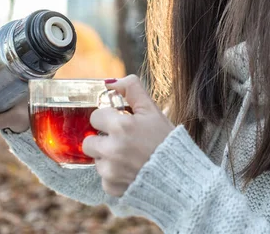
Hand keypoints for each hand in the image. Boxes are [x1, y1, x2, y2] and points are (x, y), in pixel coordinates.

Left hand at [82, 75, 174, 196]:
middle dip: (102, 139)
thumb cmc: (167, 141)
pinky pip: (103, 178)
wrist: (180, 176)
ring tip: (129, 157)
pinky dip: (114, 175)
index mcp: (121, 126)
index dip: (108, 119)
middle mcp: (112, 149)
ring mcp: (110, 171)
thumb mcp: (152, 111)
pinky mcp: (111, 187)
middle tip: (122, 141)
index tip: (119, 123)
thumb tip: (111, 82)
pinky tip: (131, 170)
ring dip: (108, 158)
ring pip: (96, 160)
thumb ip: (132, 90)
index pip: (95, 117)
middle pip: (89, 141)